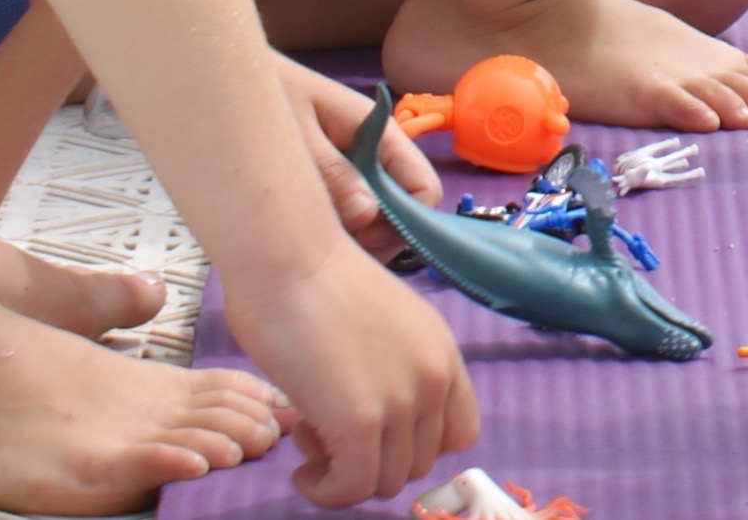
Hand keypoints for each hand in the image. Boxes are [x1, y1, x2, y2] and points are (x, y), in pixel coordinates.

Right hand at [227, 245, 473, 509]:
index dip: (413, 447)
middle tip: (327, 431)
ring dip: (344, 473)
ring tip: (310, 435)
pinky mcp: (360, 422)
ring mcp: (403, 402)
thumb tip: (374, 416)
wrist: (288, 257)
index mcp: (443, 353)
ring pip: (385, 481)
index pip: (458, 434)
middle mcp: (433, 379)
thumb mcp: (383, 325)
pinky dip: (325, 490)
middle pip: (419, 464)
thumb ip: (395, 368)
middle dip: (372, 460)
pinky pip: (351, 489)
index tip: (374, 440)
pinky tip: (302, 468)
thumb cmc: (315, 281)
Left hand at [284, 61, 439, 254]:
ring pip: (371, 213)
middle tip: (329, 250)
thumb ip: (331, 172)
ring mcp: (351, 165)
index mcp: (378, 134)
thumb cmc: (267, 92)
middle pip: (399, 208)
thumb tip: (367, 216)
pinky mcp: (328, 176)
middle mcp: (373, 152)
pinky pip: (345, 209)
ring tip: (307, 240)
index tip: (362, 242)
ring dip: (351, 234)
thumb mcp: (297, 132)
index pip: (422, 187)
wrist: (228, 77)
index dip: (404, 223)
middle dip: (376, 236)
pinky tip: (298, 229)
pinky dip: (332, 226)